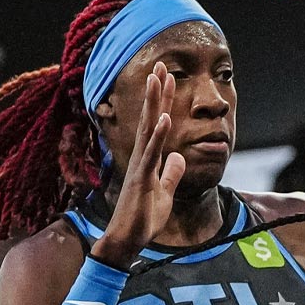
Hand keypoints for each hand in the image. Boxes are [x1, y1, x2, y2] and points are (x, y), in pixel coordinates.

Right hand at [91, 62, 185, 267]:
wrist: (127, 239)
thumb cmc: (143, 218)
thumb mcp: (164, 192)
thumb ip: (170, 173)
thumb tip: (178, 157)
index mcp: (148, 158)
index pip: (157, 123)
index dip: (163, 100)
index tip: (168, 77)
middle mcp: (142, 157)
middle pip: (150, 117)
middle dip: (156, 91)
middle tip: (160, 64)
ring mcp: (140, 166)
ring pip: (147, 128)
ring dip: (154, 103)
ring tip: (158, 79)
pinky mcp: (141, 179)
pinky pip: (151, 153)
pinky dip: (158, 135)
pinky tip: (163, 118)